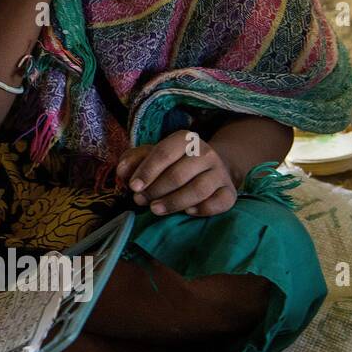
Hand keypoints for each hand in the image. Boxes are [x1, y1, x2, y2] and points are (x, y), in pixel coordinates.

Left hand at [114, 131, 237, 217]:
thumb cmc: (172, 163)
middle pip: (178, 174)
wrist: (209, 168)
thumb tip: (121, 172)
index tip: (133, 187)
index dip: (146, 171)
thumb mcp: (151, 156)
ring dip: (173, 202)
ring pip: (197, 190)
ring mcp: (220, 173)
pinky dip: (203, 209)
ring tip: (155, 209)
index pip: (164, 153)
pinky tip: (187, 212)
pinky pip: (219, 202)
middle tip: (140, 201)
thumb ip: (133, 160)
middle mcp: (205, 153)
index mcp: (184, 139)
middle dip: (155, 190)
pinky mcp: (229, 191)